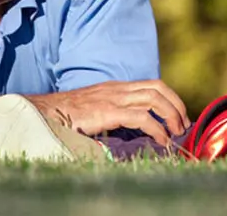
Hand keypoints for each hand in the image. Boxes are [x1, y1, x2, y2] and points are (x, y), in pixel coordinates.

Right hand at [32, 80, 189, 146]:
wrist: (44, 113)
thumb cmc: (66, 117)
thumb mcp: (94, 111)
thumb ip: (112, 114)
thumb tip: (131, 130)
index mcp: (114, 87)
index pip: (151, 84)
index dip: (170, 98)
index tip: (178, 117)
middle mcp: (116, 89)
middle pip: (157, 87)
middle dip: (176, 105)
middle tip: (183, 126)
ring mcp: (112, 98)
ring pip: (153, 98)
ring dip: (171, 115)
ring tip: (175, 133)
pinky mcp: (108, 111)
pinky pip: (141, 117)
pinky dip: (157, 129)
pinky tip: (161, 141)